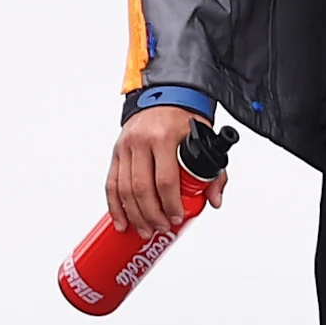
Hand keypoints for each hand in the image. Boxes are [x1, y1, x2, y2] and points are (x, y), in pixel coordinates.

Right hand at [108, 105, 220, 237]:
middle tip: (160, 228)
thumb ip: (215, 172)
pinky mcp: (116, 152)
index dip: (170, 204)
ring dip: (134, 214)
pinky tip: (121, 221)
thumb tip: (214, 200)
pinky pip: (111, 183)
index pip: (166, 180)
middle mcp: (141, 141)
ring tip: (145, 229)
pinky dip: (114, 206)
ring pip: (124, 188)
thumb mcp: (206, 140)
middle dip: (151, 214)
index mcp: (165, 138)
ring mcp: (126, 146)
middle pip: (142, 188)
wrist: (164, 95)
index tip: (177, 218)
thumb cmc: (185, 119)